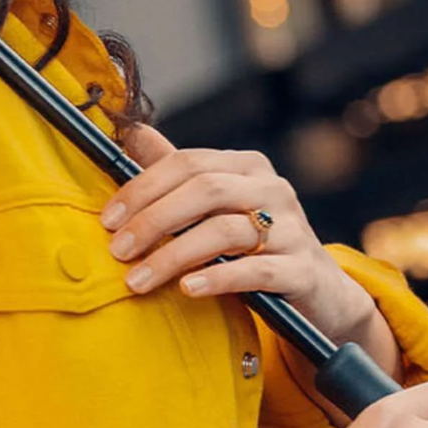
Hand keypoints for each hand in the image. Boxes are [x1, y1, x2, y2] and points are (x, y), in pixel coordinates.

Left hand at [99, 125, 373, 344]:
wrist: (319, 294)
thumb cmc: (251, 243)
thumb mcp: (214, 206)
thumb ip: (175, 173)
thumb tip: (132, 132)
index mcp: (246, 166)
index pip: (186, 163)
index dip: (142, 188)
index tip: (107, 219)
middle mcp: (273, 189)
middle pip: (204, 191)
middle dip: (153, 220)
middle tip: (117, 251)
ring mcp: (293, 228)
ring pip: (225, 231)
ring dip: (173, 256)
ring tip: (138, 279)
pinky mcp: (304, 270)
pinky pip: (257, 270)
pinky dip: (218, 278)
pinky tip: (187, 289)